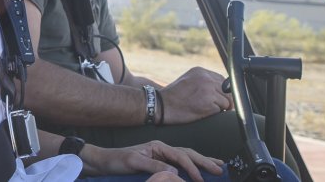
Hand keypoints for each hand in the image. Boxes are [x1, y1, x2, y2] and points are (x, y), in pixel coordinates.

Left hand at [81, 140, 223, 181]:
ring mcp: (161, 154)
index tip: (200, 179)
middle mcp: (162, 148)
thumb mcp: (134, 162)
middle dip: (204, 161)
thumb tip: (175, 171)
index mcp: (158, 146)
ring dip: (202, 162)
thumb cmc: (117, 161)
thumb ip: (154, 166)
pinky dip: (192, 165)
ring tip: (218, 166)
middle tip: (220, 169)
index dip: (192, 167)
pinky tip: (199, 169)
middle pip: (188, 153)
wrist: (104, 161)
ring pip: (187, 157)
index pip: (180, 156)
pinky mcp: (160, 161)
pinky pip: (181, 162)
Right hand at [159, 66, 232, 123]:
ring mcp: (207, 90)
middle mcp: (206, 78)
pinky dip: (214, 114)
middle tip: (217, 108)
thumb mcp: (188, 81)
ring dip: (220, 108)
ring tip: (206, 109)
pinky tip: (202, 113)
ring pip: (226, 101)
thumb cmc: (173, 96)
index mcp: (200, 71)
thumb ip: (203, 81)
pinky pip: (220, 110)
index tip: (219, 99)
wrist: (160, 105)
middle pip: (227, 90)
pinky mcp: (208, 103)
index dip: (223, 91)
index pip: (222, 80)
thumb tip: (221, 88)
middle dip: (224, 100)